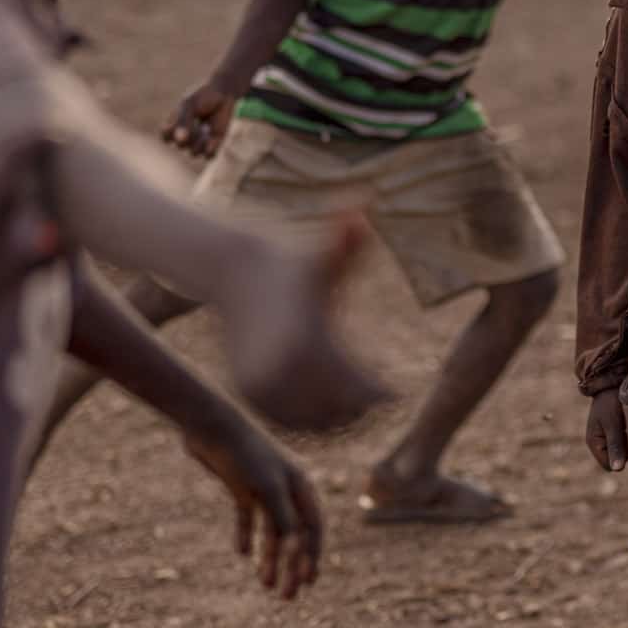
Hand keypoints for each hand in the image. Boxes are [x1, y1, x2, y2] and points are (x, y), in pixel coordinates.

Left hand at [0, 133, 63, 327]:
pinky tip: (15, 180)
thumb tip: (65, 233)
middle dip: (25, 132)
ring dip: (10, 149)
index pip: (9, 147)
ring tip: (42, 150)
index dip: (39, 134)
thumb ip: (38, 251)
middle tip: (61, 131)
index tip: (68, 133)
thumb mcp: (7, 274)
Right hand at [166, 82, 236, 158]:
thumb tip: (179, 139)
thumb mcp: (190, 106)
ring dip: (200, 142)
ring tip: (206, 128)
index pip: (166, 138)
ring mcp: (199, 141)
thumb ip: (183, 121)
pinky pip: (209, 156)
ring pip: (194, 153)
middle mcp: (185, 136)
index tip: (178, 123)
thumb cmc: (202, 98)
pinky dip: (210, 149)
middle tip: (197, 123)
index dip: (170, 134)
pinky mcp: (214, 144)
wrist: (222, 95)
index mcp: (175, 125)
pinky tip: (212, 138)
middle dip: (189, 135)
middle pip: (181, 146)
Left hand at [183, 420, 323, 598]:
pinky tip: (242, 554)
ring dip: (270, 558)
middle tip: (288, 596)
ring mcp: (263, 488)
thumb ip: (284, 519)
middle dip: (293, 566)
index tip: (309, 584)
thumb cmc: (244, 453)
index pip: (314, 528)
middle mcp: (287, 489)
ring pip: (271, 531)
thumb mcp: (267, 488)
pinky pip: (248, 518)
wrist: (211, 425)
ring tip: (265, 584)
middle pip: (295, 534)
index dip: (313, 557)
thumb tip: (297, 551)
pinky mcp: (241, 487)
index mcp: (301, 486)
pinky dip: (246, 535)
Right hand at [219, 212, 390, 432]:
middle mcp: (281, 366)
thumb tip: (364, 203)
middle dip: (361, 411)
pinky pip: (286, 423)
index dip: (381, 396)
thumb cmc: (291, 257)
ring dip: (336, 421)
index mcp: (307, 339)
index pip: (357, 388)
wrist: (230, 266)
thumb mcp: (323, 252)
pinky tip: (328, 411)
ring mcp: (260, 382)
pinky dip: (308, 424)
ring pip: (311, 423)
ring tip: (357, 409)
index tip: (397, 393)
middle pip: (338, 411)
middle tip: (380, 405)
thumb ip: (348, 236)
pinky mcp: (247, 390)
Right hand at [586, 389, 627, 471]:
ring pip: (626, 451)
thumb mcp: (613, 424)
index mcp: (594, 443)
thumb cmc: (611, 401)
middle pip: (619, 459)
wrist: (613, 380)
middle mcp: (600, 443)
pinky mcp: (618, 431)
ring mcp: (609, 437)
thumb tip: (617, 470)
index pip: (609, 466)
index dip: (621, 459)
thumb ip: (615, 446)